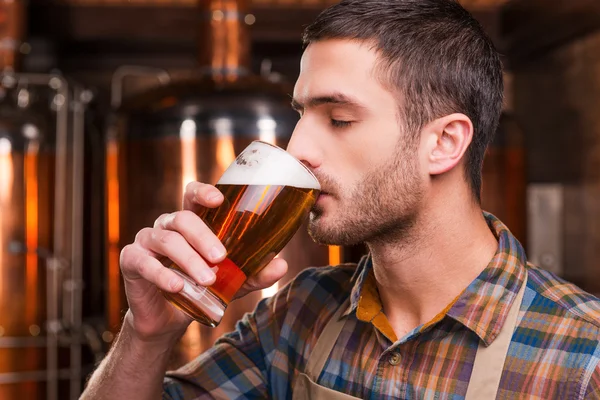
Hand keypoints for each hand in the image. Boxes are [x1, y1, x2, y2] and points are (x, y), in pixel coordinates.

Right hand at [119, 181, 287, 343]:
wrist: (169, 319)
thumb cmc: (200, 289)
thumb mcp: (231, 282)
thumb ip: (253, 273)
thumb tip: (282, 264)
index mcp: (191, 224)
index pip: (192, 195)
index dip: (203, 192)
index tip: (219, 199)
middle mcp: (167, 226)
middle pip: (183, 218)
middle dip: (203, 236)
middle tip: (221, 258)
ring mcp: (147, 241)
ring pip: (166, 240)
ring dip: (188, 259)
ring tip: (206, 280)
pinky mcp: (131, 261)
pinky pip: (144, 262)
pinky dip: (162, 274)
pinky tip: (177, 286)